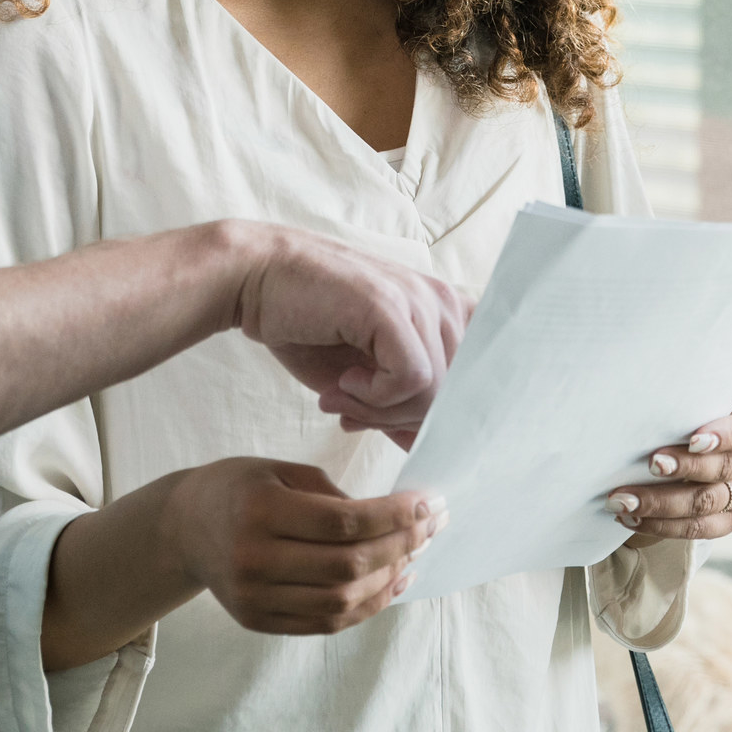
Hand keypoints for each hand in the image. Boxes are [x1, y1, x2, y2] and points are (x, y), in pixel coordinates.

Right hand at [158, 457, 445, 634]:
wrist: (183, 528)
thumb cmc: (240, 488)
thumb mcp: (282, 471)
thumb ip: (334, 495)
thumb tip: (395, 522)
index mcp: (260, 510)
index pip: (343, 522)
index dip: (394, 516)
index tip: (430, 503)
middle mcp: (253, 559)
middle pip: (346, 567)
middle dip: (401, 546)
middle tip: (433, 526)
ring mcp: (254, 598)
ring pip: (340, 602)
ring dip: (390, 580)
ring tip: (417, 554)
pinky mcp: (258, 621)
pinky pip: (325, 623)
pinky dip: (366, 607)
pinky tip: (393, 583)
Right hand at [222, 223, 471, 436]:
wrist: (256, 282)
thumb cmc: (309, 329)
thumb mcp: (364, 380)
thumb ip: (401, 407)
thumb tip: (427, 450)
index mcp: (445, 313)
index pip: (475, 384)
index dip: (433, 416)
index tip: (388, 422)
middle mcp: (442, 302)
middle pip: (455, 396)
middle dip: (402, 418)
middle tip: (354, 412)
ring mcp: (420, 300)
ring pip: (435, 392)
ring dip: (382, 410)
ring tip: (341, 396)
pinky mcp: (392, 307)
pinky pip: (412, 379)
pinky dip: (374, 396)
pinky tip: (343, 381)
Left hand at [611, 393, 731, 547]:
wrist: (688, 442)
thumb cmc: (688, 411)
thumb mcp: (694, 396)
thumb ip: (683, 398)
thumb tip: (650, 397)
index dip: (723, 436)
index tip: (693, 440)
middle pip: (724, 469)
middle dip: (684, 468)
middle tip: (651, 464)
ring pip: (707, 504)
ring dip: (661, 503)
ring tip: (624, 500)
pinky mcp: (730, 520)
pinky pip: (697, 529)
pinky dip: (661, 525)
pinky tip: (631, 518)